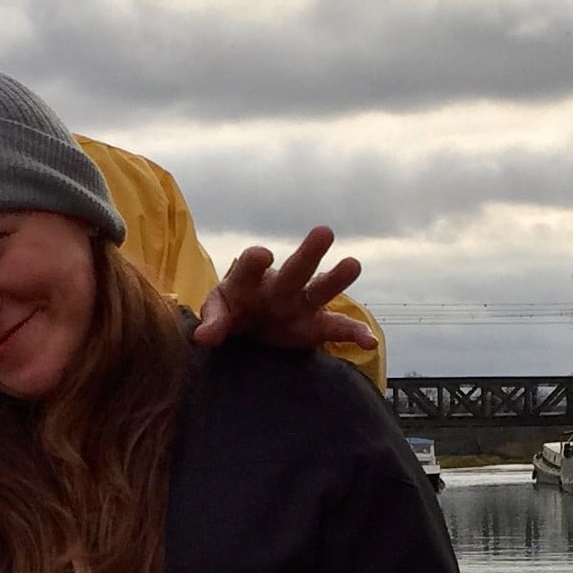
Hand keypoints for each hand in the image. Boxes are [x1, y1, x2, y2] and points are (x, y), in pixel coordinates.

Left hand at [193, 226, 376, 354]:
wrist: (249, 326)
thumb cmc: (232, 310)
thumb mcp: (218, 312)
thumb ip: (212, 322)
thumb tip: (203, 337)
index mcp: (250, 279)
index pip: (251, 265)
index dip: (256, 261)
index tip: (263, 255)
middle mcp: (280, 286)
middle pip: (296, 268)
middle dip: (309, 252)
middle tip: (323, 232)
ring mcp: (301, 304)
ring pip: (322, 289)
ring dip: (337, 278)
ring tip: (352, 265)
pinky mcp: (316, 325)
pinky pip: (338, 329)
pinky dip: (355, 333)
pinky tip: (369, 340)